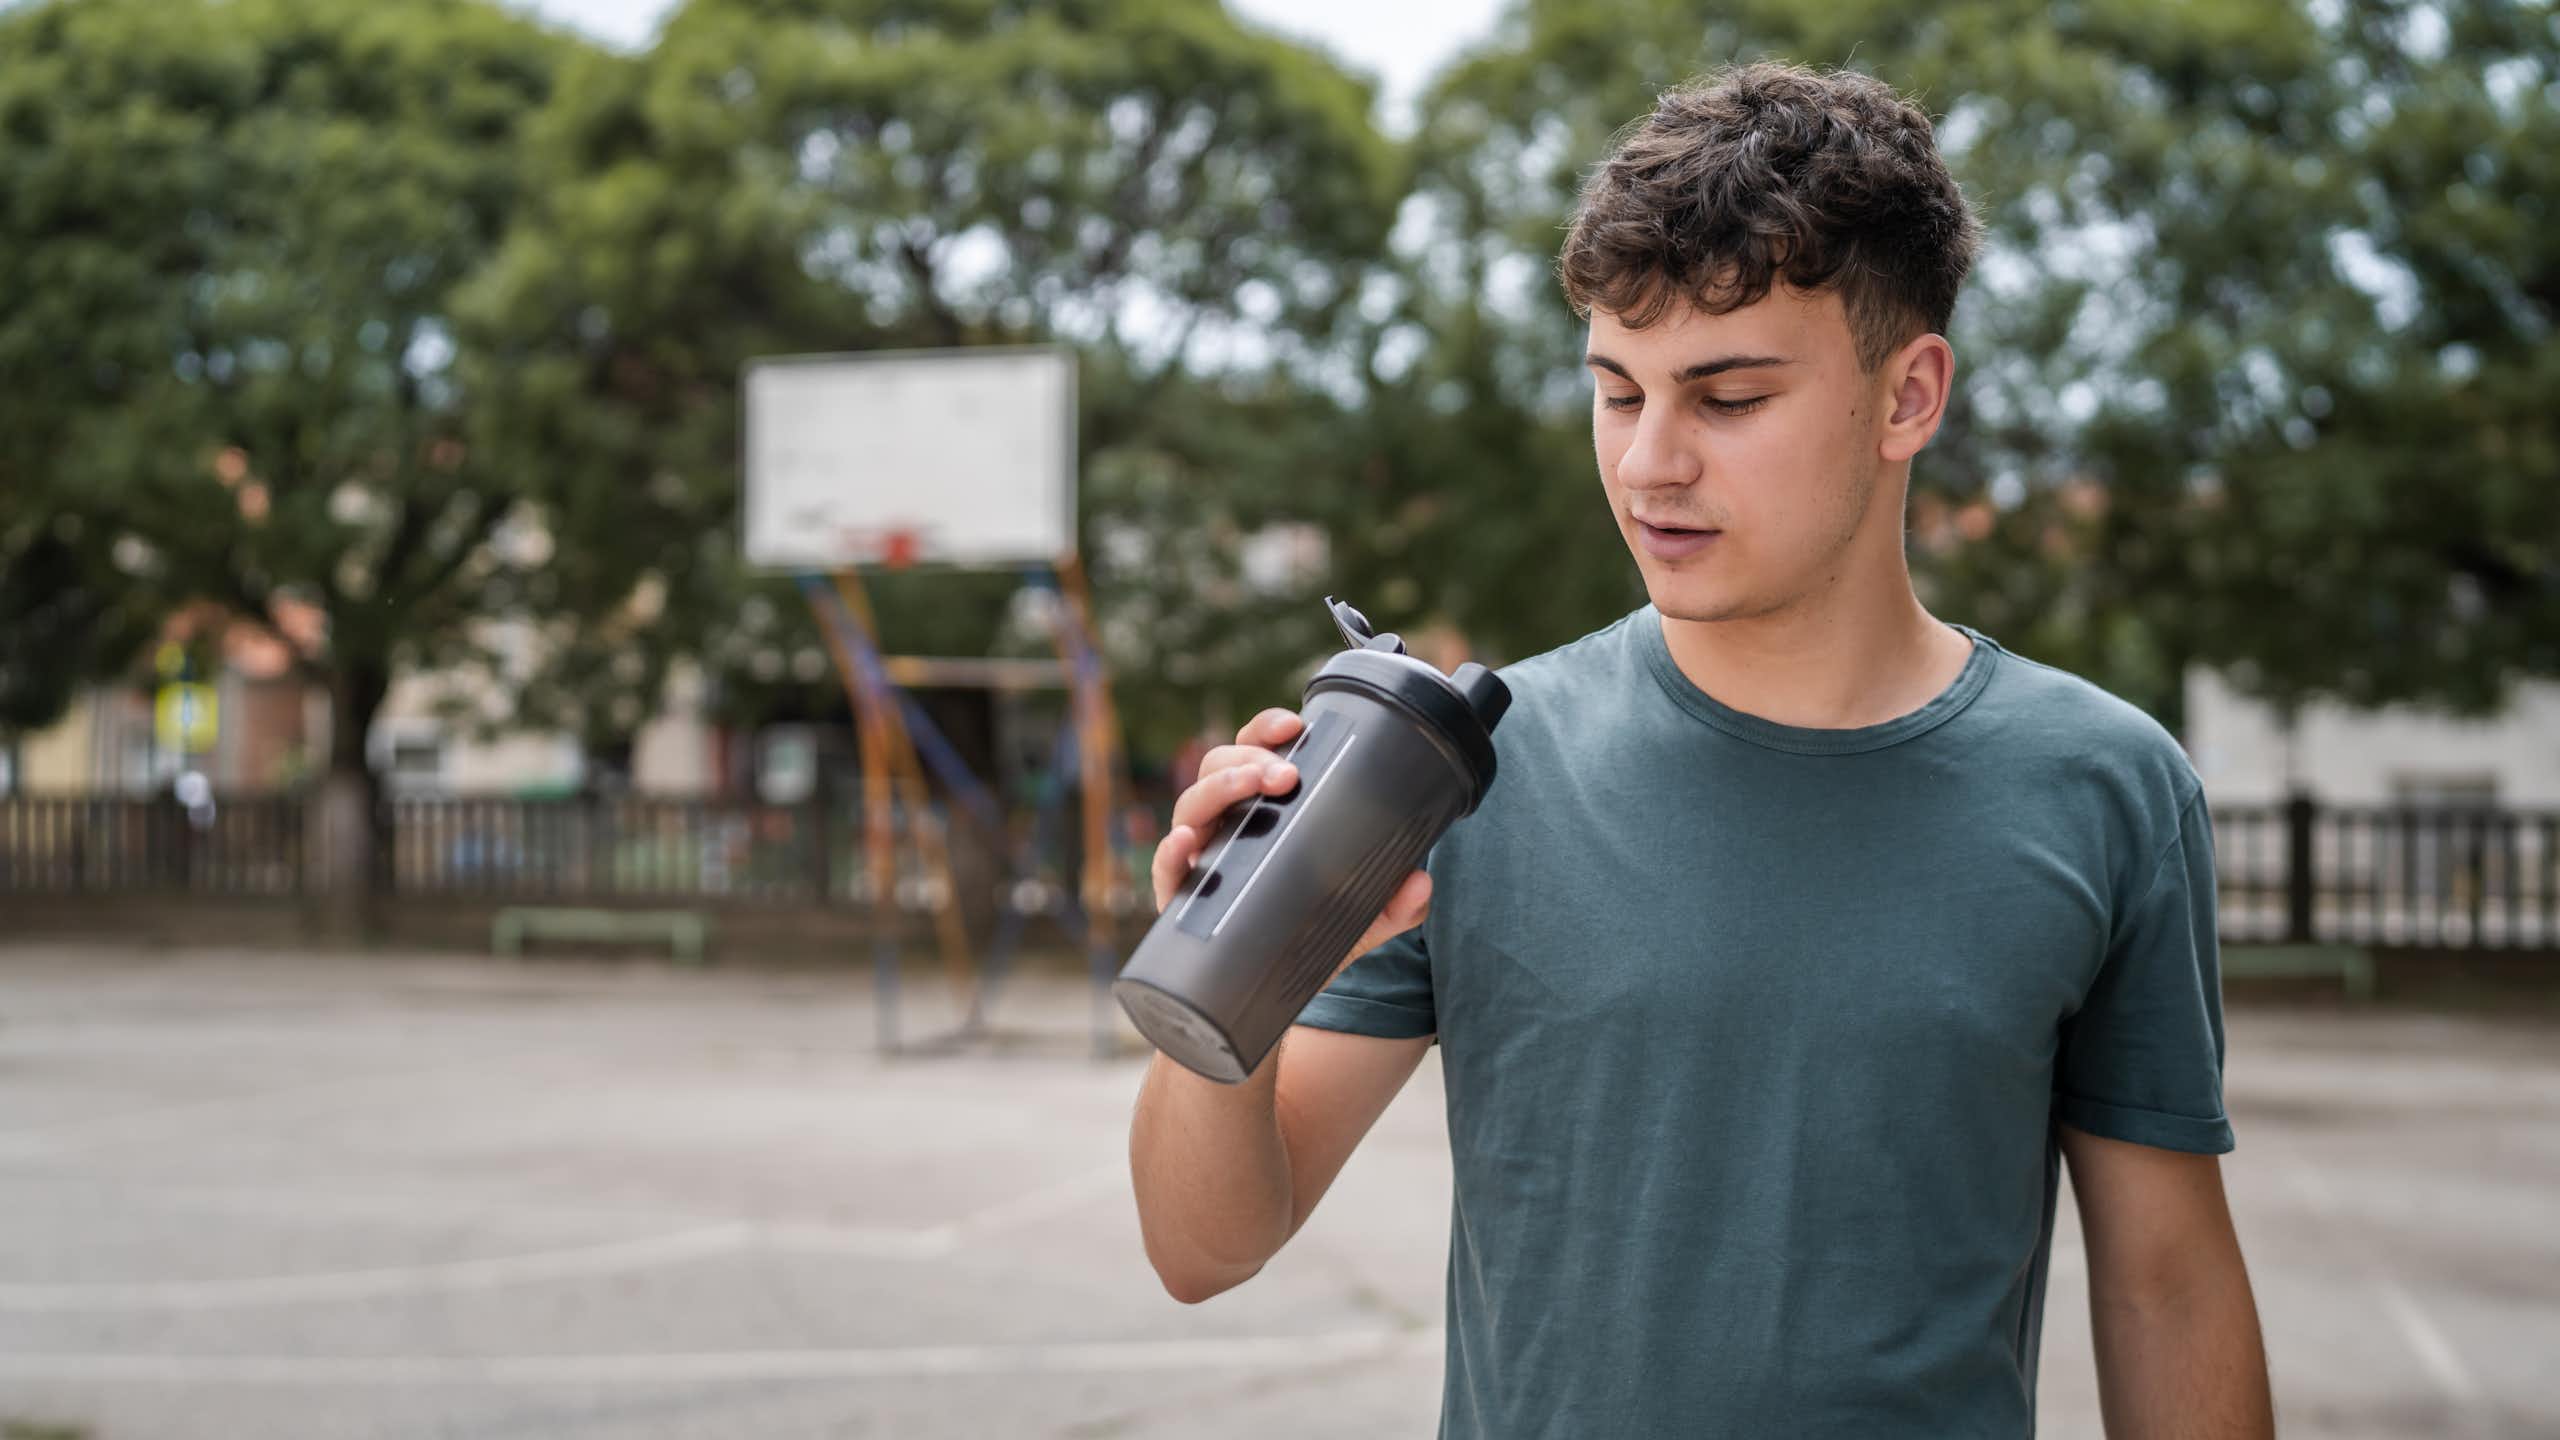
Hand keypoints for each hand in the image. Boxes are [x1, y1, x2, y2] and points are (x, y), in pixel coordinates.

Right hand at [1150, 707, 1432, 978]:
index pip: (1253, 751)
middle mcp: (1225, 825)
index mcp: (1261, 810)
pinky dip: (1168, 853)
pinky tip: (1185, 843)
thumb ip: (1394, 904)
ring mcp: (1199, 858)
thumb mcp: (1360, 918)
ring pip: (1191, 804)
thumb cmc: (1308, 936)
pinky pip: (1165, 869)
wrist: (1271, 999)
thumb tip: (1420, 883)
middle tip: (1286, 775)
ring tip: (1251, 788)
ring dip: (1219, 787)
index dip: (1266, 729)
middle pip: (1218, 766)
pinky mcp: (1179, 899)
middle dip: (1248, 758)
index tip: (1294, 725)